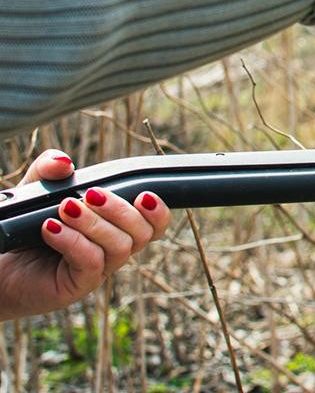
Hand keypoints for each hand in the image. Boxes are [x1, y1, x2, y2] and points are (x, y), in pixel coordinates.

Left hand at [0, 149, 169, 319]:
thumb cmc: (21, 228)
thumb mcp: (37, 190)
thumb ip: (49, 170)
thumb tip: (65, 163)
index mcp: (114, 227)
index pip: (153, 224)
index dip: (158, 211)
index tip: (143, 195)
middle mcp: (111, 249)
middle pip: (143, 233)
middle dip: (121, 210)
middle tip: (91, 194)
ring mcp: (97, 270)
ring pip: (120, 247)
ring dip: (94, 223)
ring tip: (65, 209)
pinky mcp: (76, 286)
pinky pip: (91, 262)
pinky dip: (73, 241)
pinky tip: (50, 228)